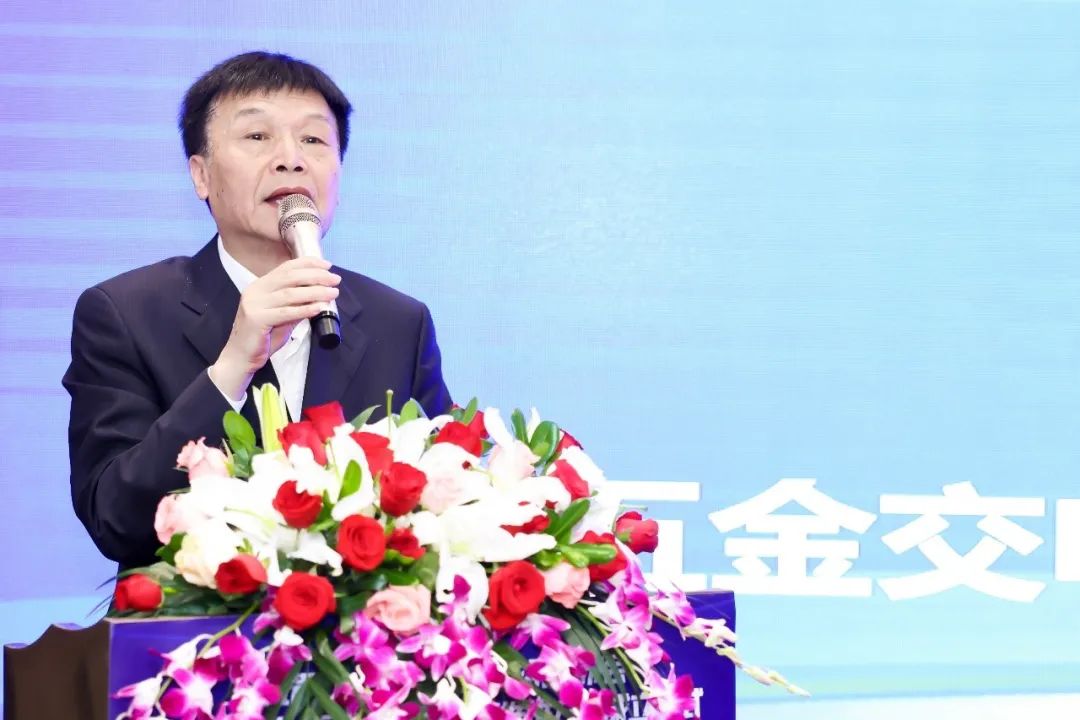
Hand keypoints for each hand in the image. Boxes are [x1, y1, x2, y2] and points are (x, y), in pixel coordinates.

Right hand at [209, 257, 340, 400]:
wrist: (241, 357)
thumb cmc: (263, 337)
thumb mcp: (283, 317)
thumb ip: (297, 304)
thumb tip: (319, 294)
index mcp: (260, 285)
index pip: (286, 268)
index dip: (308, 263)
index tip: (328, 265)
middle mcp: (256, 290)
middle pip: (290, 277)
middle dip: (316, 276)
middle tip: (335, 279)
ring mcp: (254, 304)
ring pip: (290, 293)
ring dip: (315, 291)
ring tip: (333, 293)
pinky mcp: (256, 319)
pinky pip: (286, 312)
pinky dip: (305, 309)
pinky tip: (320, 307)